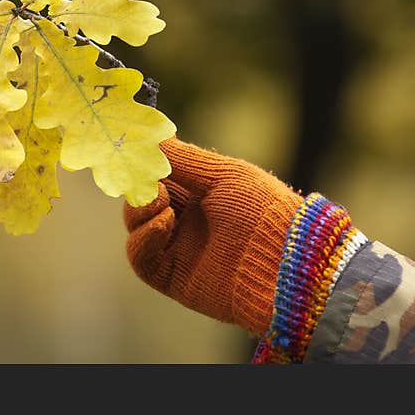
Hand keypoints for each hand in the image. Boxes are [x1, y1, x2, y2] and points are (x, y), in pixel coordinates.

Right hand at [124, 137, 302, 336]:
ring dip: (139, 209)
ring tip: (162, 201)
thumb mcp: (221, 174)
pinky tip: (164, 222)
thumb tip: (146, 136)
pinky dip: (143, 238)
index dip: (142, 164)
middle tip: (145, 177)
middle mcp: (185, 221)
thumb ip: (180, 157)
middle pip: (140, 200)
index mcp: (199, 193)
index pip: (157, 175)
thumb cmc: (261, 210)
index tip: (129, 149)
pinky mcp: (171, 278)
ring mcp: (176, 250)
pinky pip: (139, 259)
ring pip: (135, 227)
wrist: (285, 262)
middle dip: (137, 186)